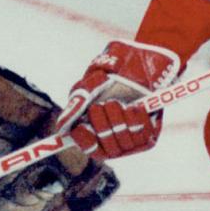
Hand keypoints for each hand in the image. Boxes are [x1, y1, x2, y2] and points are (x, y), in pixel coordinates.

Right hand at [55, 40, 179, 159]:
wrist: (143, 62)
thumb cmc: (112, 72)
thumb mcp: (89, 84)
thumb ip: (76, 105)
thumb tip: (61, 127)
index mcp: (94, 129)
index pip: (88, 147)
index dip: (84, 141)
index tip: (82, 127)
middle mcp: (112, 140)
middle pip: (105, 147)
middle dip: (102, 124)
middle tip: (104, 104)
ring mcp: (131, 141)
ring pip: (123, 142)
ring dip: (120, 120)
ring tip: (121, 102)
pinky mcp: (148, 137)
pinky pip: (142, 137)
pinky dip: (137, 119)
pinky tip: (137, 106)